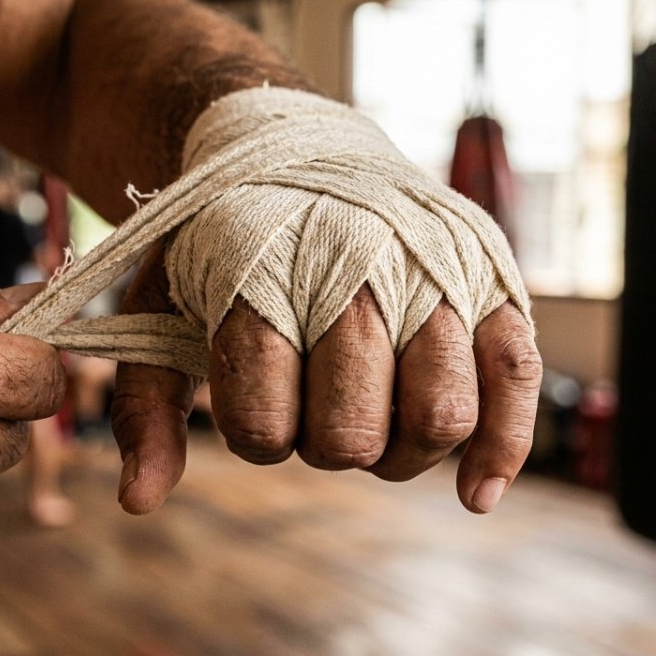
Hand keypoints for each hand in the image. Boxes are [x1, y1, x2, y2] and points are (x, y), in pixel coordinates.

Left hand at [111, 245, 541, 513]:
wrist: (295, 153)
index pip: (266, 424)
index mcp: (266, 280)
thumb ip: (145, 402)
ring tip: (377, 411)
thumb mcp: (159, 306)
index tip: (254, 399)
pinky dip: (502, 446)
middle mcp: (358, 274)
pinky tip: (476, 496)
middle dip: (328, 443)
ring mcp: (433, 277)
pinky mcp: (489, 284)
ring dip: (401, 448)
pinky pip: (517, 377)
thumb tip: (139, 502)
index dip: (257, 435)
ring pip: (440, 415)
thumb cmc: (226, 251)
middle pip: (354, 434)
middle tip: (317, 400)